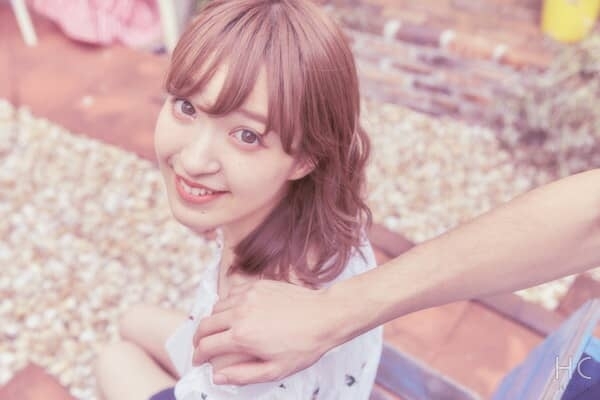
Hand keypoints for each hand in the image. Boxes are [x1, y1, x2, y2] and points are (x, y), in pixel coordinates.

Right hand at [192, 280, 342, 384]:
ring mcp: (248, 295)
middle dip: (198, 338)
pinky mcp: (257, 285)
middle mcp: (240, 312)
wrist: (325, 315)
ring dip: (212, 321)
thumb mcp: (275, 370)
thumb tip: (217, 377)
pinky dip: (227, 304)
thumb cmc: (304, 345)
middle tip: (201, 346)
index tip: (198, 361)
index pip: (206, 346)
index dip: (198, 356)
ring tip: (219, 331)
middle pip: (205, 324)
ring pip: (216, 307)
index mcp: (242, 336)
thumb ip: (242, 375)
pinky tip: (236, 313)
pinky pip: (232, 293)